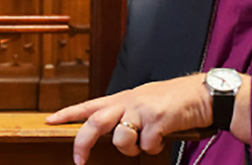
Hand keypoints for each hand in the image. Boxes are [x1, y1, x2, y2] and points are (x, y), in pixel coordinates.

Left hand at [45, 74, 211, 164]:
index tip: (49, 121)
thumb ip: (127, 113)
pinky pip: (146, 145)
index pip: (91, 104)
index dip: (69, 113)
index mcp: (125, 97)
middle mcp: (130, 101)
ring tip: (147, 142)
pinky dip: (154, 147)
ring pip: (121, 139)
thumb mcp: (146, 100)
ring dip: (132, 149)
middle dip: (83, 143)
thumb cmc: (176, 100)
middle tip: (79, 160)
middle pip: (96, 122)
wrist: (203, 94)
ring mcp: (143, 109)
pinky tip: (164, 138)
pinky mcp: (158, 119)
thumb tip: (112, 133)